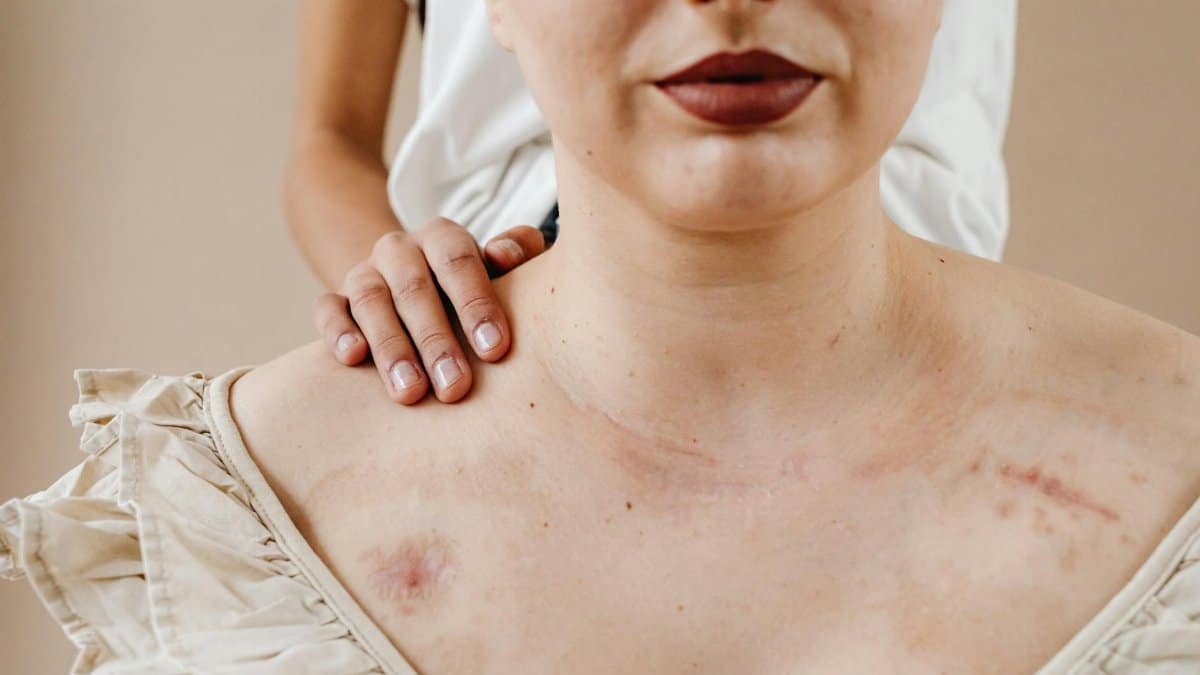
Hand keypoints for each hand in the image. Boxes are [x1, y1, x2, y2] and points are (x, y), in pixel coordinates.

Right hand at [313, 217, 546, 403]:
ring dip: (391, 348)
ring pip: (370, 301)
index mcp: (443, 237)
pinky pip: (328, 309)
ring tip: (410, 392)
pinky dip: (337, 331)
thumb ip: (517, 253)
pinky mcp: (335, 300)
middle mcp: (399, 250)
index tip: (495, 350)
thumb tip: (506, 254)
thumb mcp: (502, 271)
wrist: (416, 291)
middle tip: (455, 388)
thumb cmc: (474, 291)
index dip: (477, 304)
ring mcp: (364, 273)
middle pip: (414, 288)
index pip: (457, 260)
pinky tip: (352, 358)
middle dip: (435, 341)